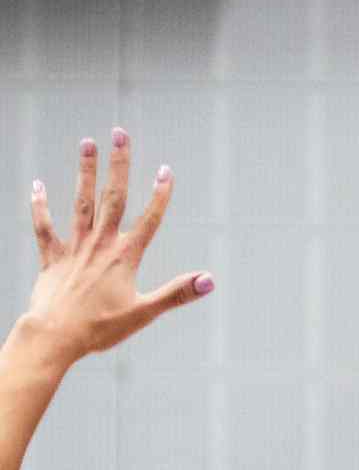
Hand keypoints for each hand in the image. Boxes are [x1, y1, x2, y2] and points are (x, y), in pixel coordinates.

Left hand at [25, 130, 212, 366]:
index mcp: (124, 257)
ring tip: (88, 144)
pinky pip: (44, 226)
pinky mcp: (52, 257)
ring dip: (85, 173)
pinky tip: (38, 185)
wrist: (54, 335)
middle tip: (120, 134)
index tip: (166, 169)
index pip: (148, 219)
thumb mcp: (144, 313)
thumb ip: (177, 293)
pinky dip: (40, 205)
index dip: (160, 194)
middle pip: (112, 197)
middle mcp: (100, 245)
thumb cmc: (100, 328)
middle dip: (118, 164)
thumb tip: (210, 280)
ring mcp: (74, 248)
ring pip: (81, 203)